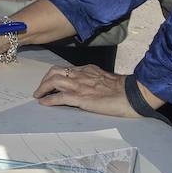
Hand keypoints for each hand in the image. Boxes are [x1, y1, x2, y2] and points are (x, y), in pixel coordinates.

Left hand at [33, 64, 158, 118]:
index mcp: (88, 70)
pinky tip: (44, 103)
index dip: (54, 75)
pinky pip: (60, 97)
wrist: (132, 94)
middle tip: (41, 89)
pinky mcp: (81, 98)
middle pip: (55, 72)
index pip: (65, 69)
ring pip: (54, 81)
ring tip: (38, 95)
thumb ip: (94, 80)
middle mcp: (81, 75)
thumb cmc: (123, 89)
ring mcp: (80, 86)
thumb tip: (88, 86)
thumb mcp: (106, 79)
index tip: (50, 82)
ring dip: (42, 89)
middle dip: (44, 80)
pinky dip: (49, 100)